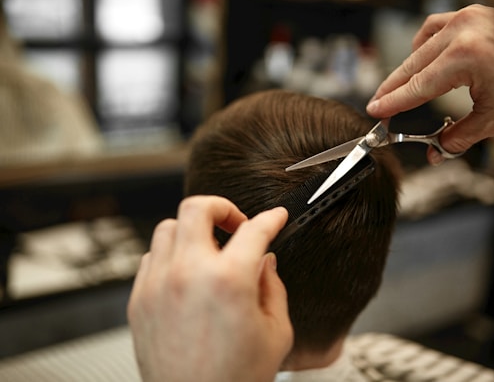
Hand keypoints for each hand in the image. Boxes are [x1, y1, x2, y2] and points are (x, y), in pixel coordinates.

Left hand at [127, 195, 291, 381]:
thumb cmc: (235, 379)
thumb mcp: (276, 332)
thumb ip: (272, 287)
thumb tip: (265, 262)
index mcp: (229, 281)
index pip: (254, 230)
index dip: (270, 218)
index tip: (275, 218)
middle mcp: (188, 274)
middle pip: (197, 208)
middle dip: (222, 208)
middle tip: (235, 224)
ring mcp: (158, 285)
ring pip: (168, 227)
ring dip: (193, 230)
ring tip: (209, 250)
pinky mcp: (139, 301)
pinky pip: (151, 257)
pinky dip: (171, 255)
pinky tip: (187, 272)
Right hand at [367, 4, 493, 164]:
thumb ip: (461, 136)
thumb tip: (439, 151)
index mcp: (466, 56)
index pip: (417, 86)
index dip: (393, 102)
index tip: (376, 111)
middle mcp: (463, 32)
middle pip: (412, 64)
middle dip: (393, 87)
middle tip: (379, 104)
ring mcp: (469, 19)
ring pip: (421, 44)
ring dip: (408, 66)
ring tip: (400, 86)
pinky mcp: (476, 15)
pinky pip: (437, 26)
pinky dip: (426, 44)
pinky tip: (425, 57)